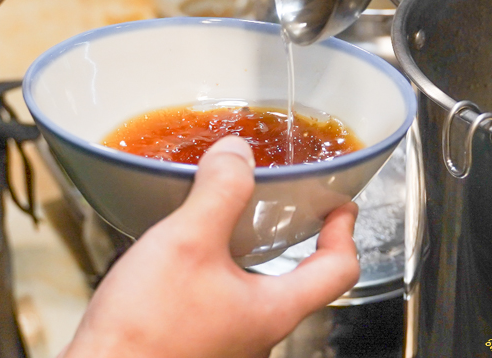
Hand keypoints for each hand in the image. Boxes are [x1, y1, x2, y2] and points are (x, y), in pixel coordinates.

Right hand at [62, 137, 358, 357]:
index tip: (342, 203)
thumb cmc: (146, 332)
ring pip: (253, 288)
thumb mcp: (189, 243)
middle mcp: (255, 333)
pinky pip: (217, 298)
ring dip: (248, 249)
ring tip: (226, 216)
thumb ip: (219, 193)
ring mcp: (224, 342)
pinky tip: (182, 251)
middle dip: (294, 236)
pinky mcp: (192, 342)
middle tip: (285, 201)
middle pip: (298, 279)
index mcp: (271, 310)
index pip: (338, 270)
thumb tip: (239, 153)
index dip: (345, 230)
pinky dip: (214, 266)